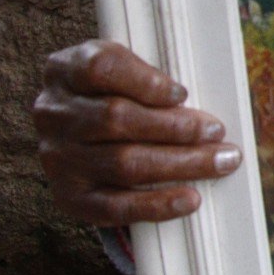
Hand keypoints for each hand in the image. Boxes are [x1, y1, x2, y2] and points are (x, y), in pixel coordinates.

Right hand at [33, 40, 240, 225]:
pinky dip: (157, 205)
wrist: (76, 137)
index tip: (182, 93)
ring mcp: (58, 158)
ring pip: (123, 163)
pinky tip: (191, 199)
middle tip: (216, 131)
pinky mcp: (69, 197)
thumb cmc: (111, 95)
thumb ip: (147, 77)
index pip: (100, 68)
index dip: (145, 81)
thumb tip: (194, 106)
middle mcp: (53, 114)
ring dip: (181, 163)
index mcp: (64, 70)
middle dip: (175, 127)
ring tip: (220, 160)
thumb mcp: (120, 70)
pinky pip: (115, 207)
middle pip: (116, 118)